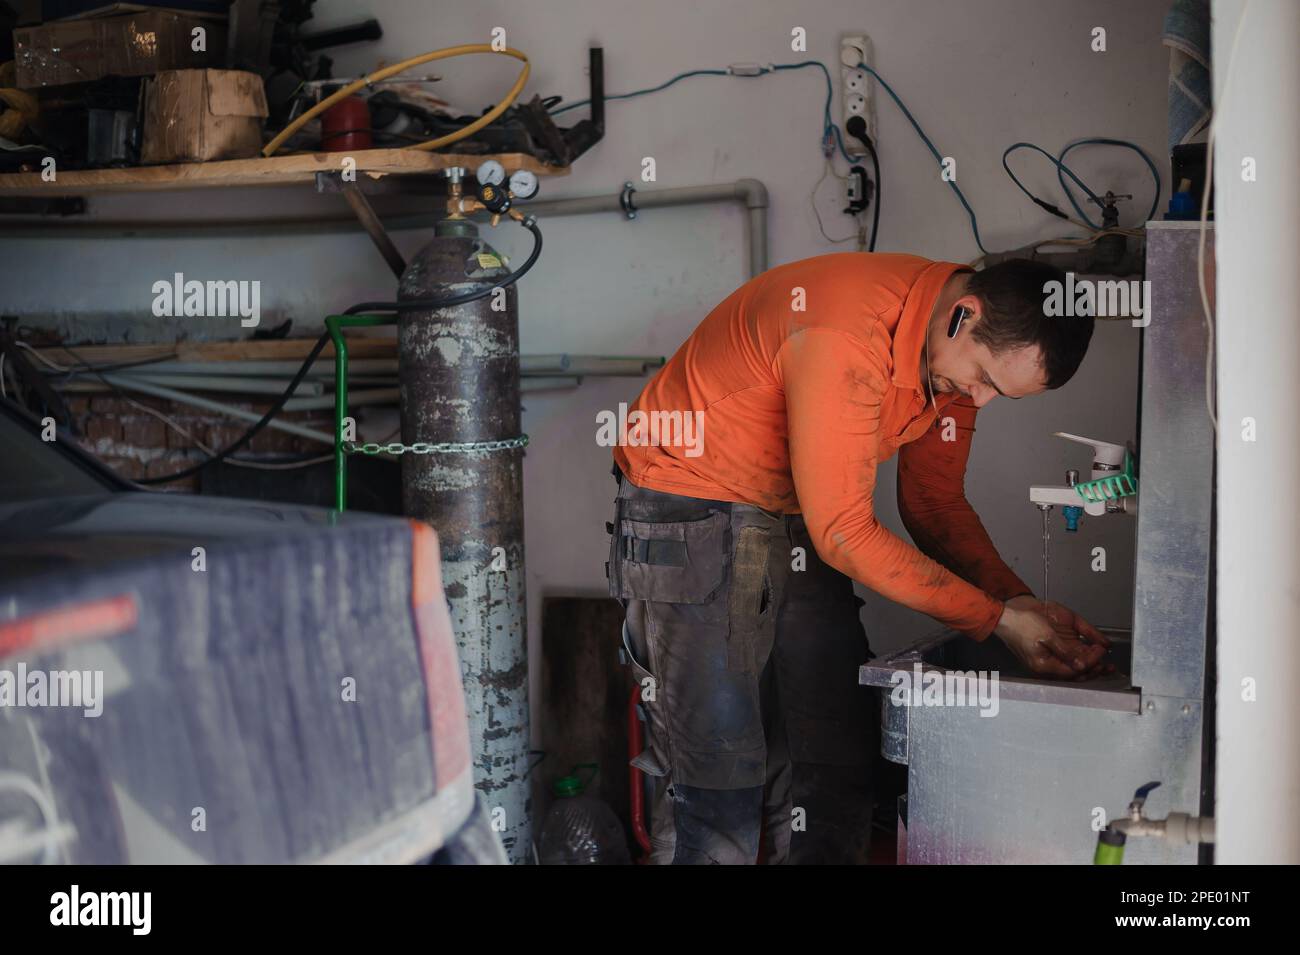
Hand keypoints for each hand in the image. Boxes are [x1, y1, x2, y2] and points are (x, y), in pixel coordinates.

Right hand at [993, 601, 1111, 679]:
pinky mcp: (1050, 652)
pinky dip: (1082, 659)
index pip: (1074, 670)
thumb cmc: (1021, 624)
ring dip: (1090, 666)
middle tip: (1109, 666)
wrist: (1007, 615)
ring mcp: (1049, 658)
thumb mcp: (1046, 635)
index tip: (1101, 653)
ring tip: (1105, 665)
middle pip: (1075, 673)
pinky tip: (1091, 656)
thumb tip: (1081, 664)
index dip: (1091, 663)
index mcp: (1044, 665)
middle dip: (1094, 670)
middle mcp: (1048, 665)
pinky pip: (1069, 660)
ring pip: (1074, 668)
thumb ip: (1065, 651)